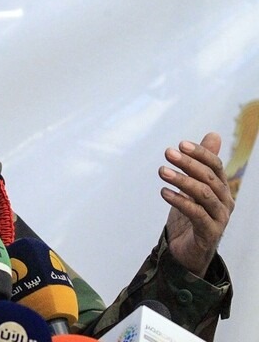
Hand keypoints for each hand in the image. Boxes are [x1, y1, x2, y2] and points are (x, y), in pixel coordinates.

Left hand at [160, 132, 234, 276]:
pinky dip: (180, 201)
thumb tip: (214, 135)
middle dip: (188, 164)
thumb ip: (201, 164)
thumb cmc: (190, 216)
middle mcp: (225, 202)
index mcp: (221, 189)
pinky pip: (196, 214)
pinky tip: (164, 192)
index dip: (200, 153)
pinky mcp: (210, 233)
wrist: (187, 252)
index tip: (180, 144)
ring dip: (182, 180)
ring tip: (162, 171)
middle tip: (168, 153)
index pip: (215, 166)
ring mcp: (219, 218)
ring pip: (204, 194)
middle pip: (209, 178)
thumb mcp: (192, 187)